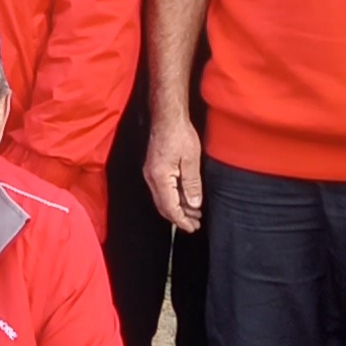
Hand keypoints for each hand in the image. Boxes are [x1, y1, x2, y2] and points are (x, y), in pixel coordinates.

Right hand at [144, 113, 202, 231]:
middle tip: (195, 224)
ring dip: (177, 208)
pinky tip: (185, 198)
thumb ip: (192, 184)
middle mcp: (151, 178)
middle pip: (164, 207)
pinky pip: (162, 190)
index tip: (192, 227)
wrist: (167, 117)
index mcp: (160, 178)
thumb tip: (194, 204)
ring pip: (163, 199)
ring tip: (194, 213)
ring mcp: (150, 173)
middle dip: (179, 218)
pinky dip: (174, 198)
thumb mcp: (191, 160)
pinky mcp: (153, 169)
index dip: (181, 220)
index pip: (170, 208)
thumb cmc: (179, 134)